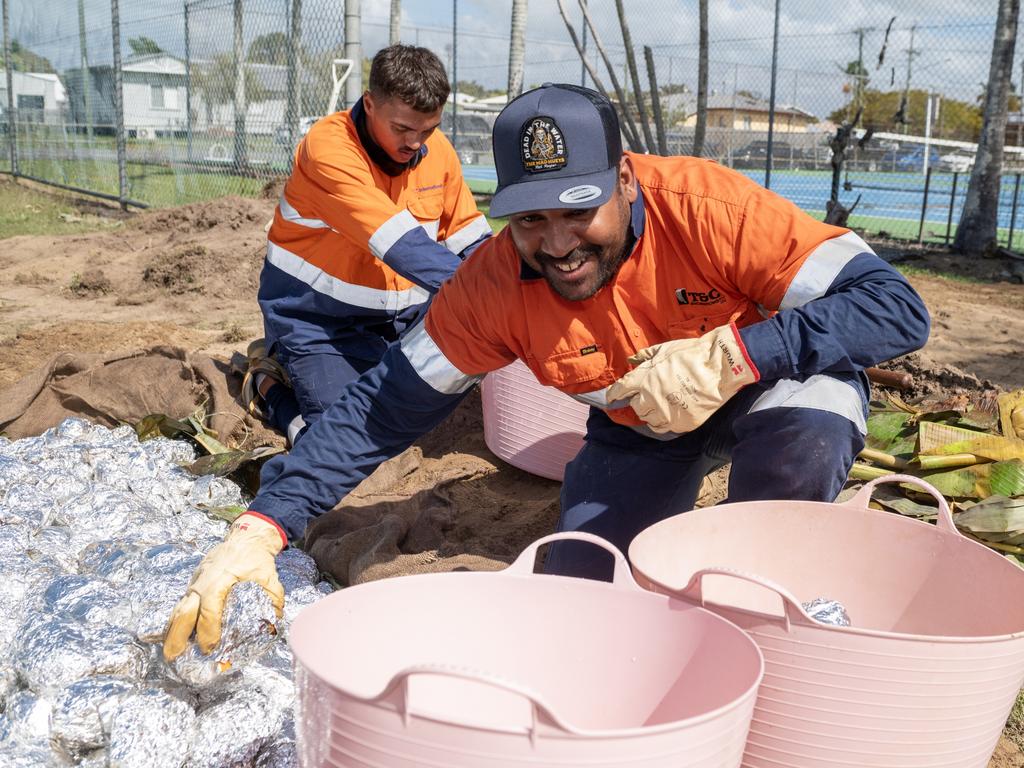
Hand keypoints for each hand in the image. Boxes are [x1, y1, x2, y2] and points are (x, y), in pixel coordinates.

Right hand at [162, 513, 285, 660]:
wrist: (245, 537)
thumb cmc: (255, 557)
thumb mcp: (268, 574)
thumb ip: (273, 596)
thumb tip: (275, 619)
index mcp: (219, 580)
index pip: (210, 609)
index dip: (208, 629)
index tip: (210, 647)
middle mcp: (202, 583)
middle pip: (184, 611)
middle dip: (177, 635)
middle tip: (174, 656)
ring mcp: (195, 582)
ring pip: (178, 608)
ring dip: (172, 631)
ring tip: (169, 652)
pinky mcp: (194, 583)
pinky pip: (181, 603)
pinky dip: (176, 620)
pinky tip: (173, 635)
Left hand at [606, 323, 758, 433]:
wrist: (720, 367)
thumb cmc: (691, 354)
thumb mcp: (664, 349)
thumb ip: (644, 357)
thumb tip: (631, 361)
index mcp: (644, 379)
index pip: (619, 391)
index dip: (614, 394)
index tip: (612, 397)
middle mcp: (651, 397)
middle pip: (635, 407)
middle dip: (639, 401)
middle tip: (649, 395)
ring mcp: (666, 412)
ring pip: (648, 418)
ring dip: (651, 412)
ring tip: (661, 403)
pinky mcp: (681, 423)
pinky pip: (664, 428)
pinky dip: (664, 421)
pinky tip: (670, 413)